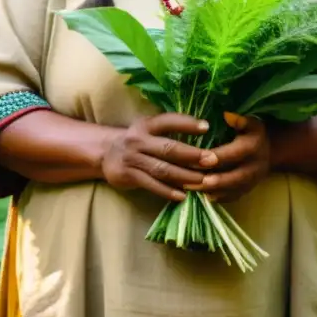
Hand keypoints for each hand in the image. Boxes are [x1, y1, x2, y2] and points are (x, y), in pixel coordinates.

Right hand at [101, 113, 218, 201]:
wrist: (104, 153)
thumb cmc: (137, 141)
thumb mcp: (148, 129)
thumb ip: (169, 130)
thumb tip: (204, 133)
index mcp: (147, 125)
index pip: (168, 121)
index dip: (187, 123)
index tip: (206, 127)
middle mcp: (139, 140)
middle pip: (168, 148)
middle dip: (192, 155)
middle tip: (212, 160)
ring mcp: (133, 158)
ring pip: (162, 169)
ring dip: (184, 176)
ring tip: (202, 181)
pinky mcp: (128, 175)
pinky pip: (151, 184)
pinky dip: (167, 191)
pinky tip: (182, 195)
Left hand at [187, 112, 270, 202]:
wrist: (269, 151)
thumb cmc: (252, 132)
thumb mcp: (250, 122)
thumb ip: (239, 120)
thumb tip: (227, 115)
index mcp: (253, 147)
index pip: (235, 154)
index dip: (219, 157)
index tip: (202, 159)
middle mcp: (254, 167)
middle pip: (234, 177)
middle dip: (214, 180)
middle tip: (192, 181)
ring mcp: (251, 181)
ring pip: (232, 190)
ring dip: (211, 191)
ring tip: (190, 188)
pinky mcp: (247, 190)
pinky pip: (232, 197)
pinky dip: (217, 197)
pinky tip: (200, 194)